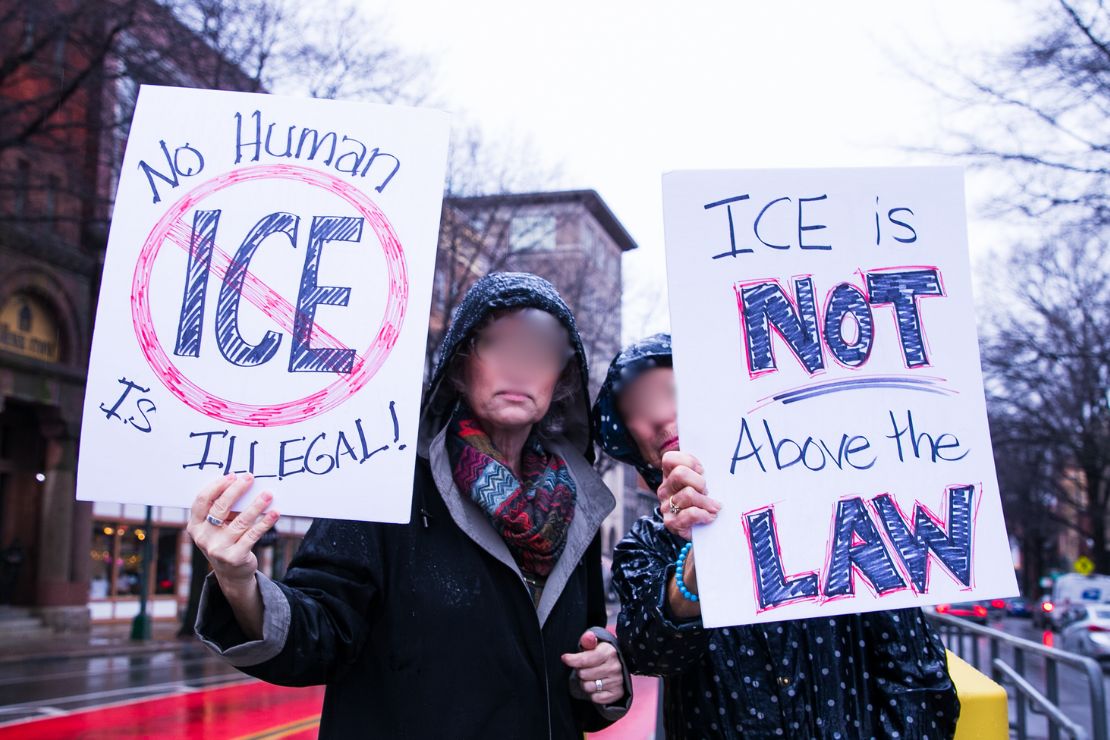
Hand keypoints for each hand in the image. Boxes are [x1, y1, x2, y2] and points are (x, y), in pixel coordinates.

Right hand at [186, 473, 279, 592]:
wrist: (232, 574)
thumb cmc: (226, 541)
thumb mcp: (218, 526)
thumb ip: (223, 509)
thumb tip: (243, 483)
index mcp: (195, 526)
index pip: (202, 501)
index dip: (217, 486)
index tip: (232, 475)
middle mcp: (203, 537)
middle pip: (220, 507)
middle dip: (236, 490)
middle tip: (249, 478)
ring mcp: (217, 549)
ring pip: (240, 521)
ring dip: (256, 505)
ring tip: (268, 494)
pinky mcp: (235, 557)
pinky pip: (252, 535)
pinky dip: (265, 522)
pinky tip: (274, 513)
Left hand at [561, 630, 624, 705]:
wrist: (619, 665)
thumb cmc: (602, 654)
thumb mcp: (595, 644)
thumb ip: (589, 640)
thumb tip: (588, 637)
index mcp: (609, 652)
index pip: (586, 659)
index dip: (573, 660)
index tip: (565, 658)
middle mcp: (614, 667)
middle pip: (584, 674)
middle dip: (580, 671)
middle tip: (584, 668)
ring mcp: (617, 681)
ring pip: (588, 687)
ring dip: (585, 683)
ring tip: (590, 677)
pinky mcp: (617, 693)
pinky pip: (595, 698)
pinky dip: (593, 693)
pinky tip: (597, 685)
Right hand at [657, 451, 721, 540]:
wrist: (704, 533)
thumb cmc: (705, 502)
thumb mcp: (703, 482)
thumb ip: (703, 470)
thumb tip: (717, 456)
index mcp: (669, 476)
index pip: (669, 459)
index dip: (688, 461)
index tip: (702, 471)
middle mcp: (665, 489)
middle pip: (680, 474)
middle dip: (699, 482)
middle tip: (707, 491)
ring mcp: (666, 506)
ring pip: (688, 494)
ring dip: (707, 502)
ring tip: (714, 507)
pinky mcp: (672, 523)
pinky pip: (690, 513)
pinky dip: (704, 515)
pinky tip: (710, 517)